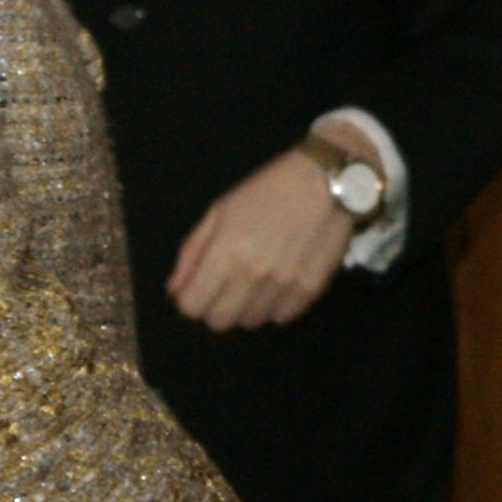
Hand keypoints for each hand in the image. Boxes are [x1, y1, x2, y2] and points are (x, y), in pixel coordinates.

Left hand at [167, 144, 358, 329]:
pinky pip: (283, 317)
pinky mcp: (311, 288)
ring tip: (257, 282)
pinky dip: (276, 306)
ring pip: (252, 322)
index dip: (190, 300)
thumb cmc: (267, 190)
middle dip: (216, 308)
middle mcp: (253, 275)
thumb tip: (175, 290)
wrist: (326, 180)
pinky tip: (280, 283)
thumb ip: (193, 252)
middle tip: (227, 287)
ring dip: (248, 307)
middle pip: (220, 322)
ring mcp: (284, 285)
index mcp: (226, 253)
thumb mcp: (220, 211)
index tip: (200, 288)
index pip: (192, 306)